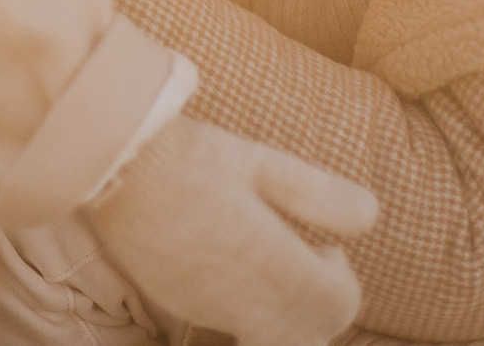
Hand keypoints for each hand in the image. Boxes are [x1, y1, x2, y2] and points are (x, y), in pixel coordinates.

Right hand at [86, 113, 377, 345]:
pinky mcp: (180, 305)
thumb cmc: (189, 156)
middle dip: (315, 305)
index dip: (340, 276)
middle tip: (296, 257)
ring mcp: (212, 309)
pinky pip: (229, 326)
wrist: (112, 166)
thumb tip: (371, 216)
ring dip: (282, 315)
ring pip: (270, 340)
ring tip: (264, 266)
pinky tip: (226, 268)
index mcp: (277, 267)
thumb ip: (318, 195)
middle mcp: (248, 302)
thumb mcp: (261, 161)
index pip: (340, 305)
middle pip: (310, 335)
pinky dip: (244, 313)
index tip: (320, 242)